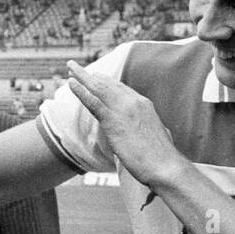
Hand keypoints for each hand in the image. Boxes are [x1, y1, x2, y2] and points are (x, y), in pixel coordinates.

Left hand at [66, 60, 181, 187]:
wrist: (165, 166)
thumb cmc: (161, 158)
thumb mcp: (156, 136)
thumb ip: (146, 129)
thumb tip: (149, 132)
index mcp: (144, 105)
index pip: (121, 89)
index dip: (106, 81)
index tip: (95, 75)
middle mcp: (134, 102)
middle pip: (108, 84)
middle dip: (91, 76)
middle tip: (76, 68)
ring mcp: (123, 110)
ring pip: (99, 88)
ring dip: (82, 76)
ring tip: (70, 68)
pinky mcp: (113, 121)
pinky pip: (93, 102)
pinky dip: (80, 91)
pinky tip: (71, 83)